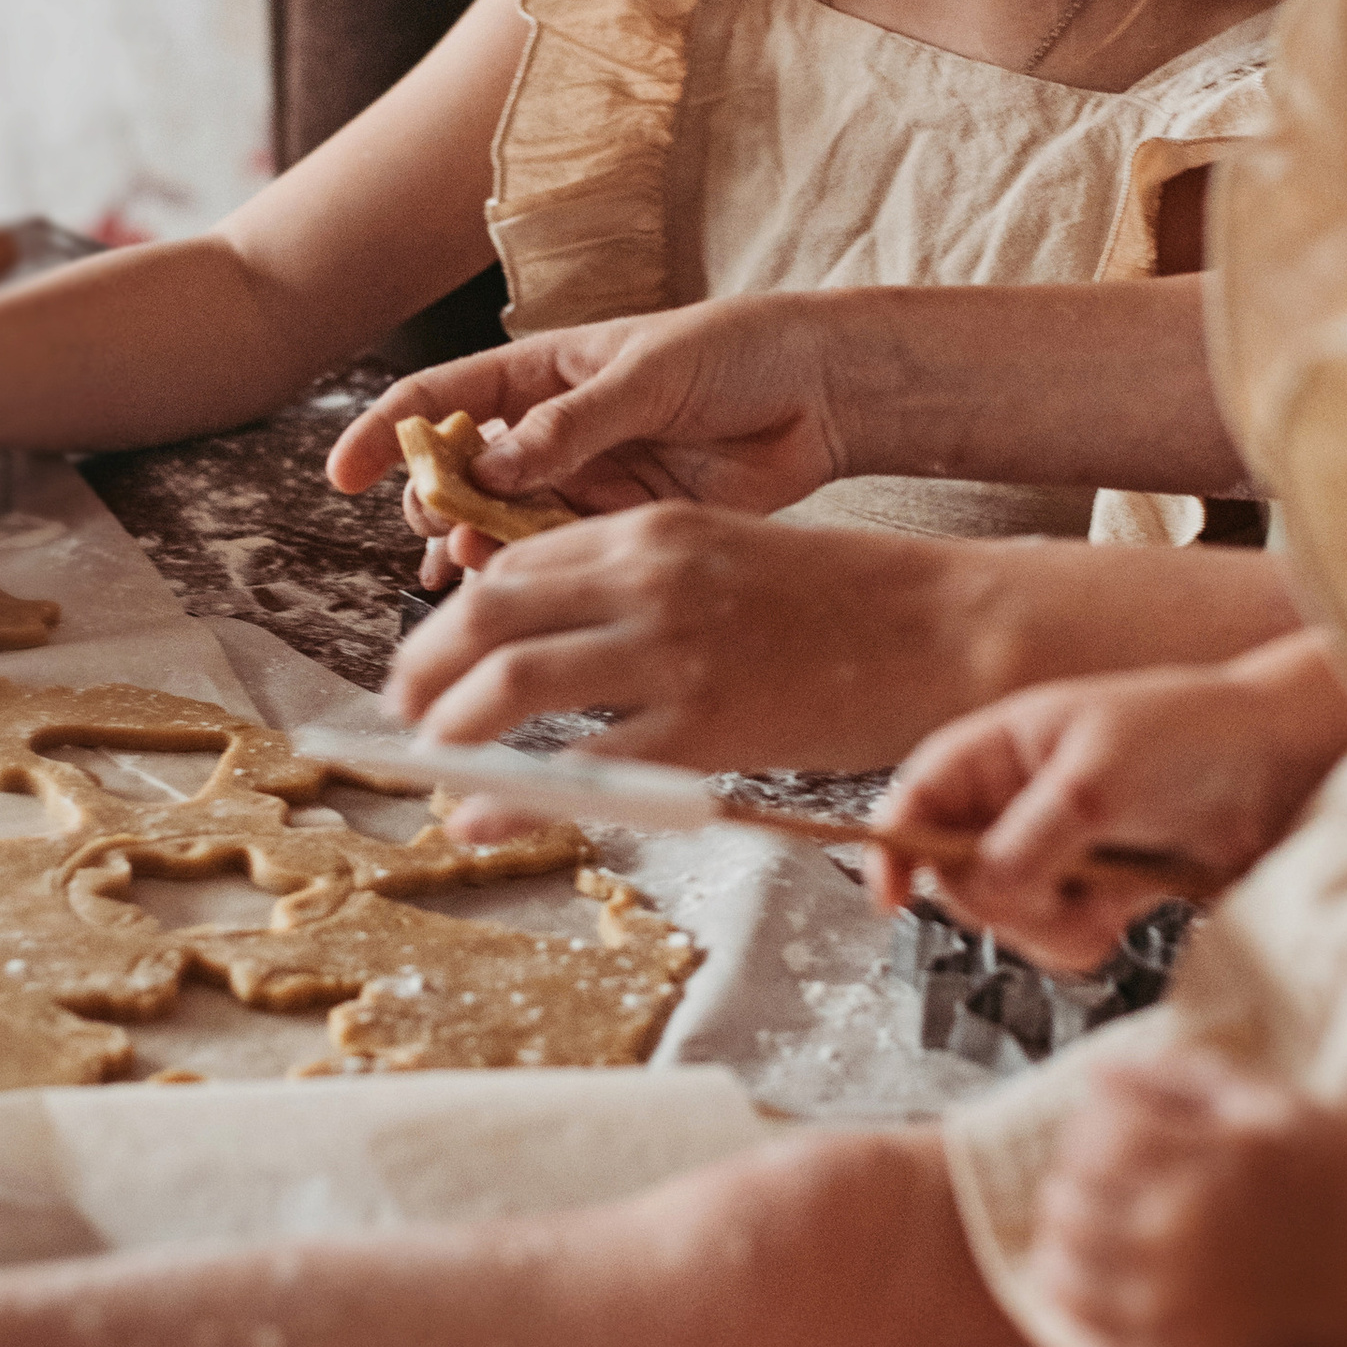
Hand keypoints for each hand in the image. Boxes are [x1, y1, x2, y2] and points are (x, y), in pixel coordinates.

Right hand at [330, 303, 849, 543]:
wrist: (823, 392)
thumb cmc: (736, 351)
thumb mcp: (649, 372)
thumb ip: (574, 422)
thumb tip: (493, 465)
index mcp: (542, 371)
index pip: (441, 399)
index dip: (387, 434)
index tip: (343, 473)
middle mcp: (551, 431)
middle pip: (462, 475)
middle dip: (435, 505)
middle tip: (438, 529)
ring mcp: (585, 481)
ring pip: (505, 526)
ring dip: (478, 549)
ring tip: (473, 566)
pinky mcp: (624, 527)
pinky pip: (559, 558)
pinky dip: (530, 579)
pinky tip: (512, 595)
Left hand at [388, 506, 992, 772]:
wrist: (942, 629)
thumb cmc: (847, 599)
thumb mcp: (728, 554)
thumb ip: (644, 581)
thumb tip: (562, 630)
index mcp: (651, 531)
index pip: (513, 564)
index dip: (453, 616)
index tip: (433, 658)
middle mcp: (646, 580)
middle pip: (487, 615)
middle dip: (424, 667)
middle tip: (403, 708)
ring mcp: (670, 653)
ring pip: (511, 684)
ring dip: (447, 727)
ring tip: (429, 760)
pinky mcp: (702, 727)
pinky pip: (578, 769)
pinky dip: (511, 795)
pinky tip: (478, 815)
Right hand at [874, 644, 1346, 966]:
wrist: (1279, 767)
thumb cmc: (1188, 738)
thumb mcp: (1095, 779)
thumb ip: (1028, 839)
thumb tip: (979, 892)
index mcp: (998, 750)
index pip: (913, 800)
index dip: (892, 849)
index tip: (893, 900)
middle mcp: (1014, 802)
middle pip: (956, 879)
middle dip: (1005, 896)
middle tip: (1061, 881)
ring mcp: (1053, 850)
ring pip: (1006, 920)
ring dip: (1055, 921)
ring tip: (1113, 889)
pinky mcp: (1093, 891)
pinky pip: (1057, 940)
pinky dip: (1088, 935)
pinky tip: (1130, 905)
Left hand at [1026, 1050, 1346, 1346]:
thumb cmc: (1346, 1176)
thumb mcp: (1273, 1103)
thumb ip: (1182, 1082)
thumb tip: (1101, 1077)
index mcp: (1206, 1160)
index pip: (1097, 1132)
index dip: (1092, 1123)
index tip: (1106, 1126)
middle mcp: (1183, 1233)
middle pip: (1069, 1199)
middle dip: (1073, 1178)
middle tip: (1092, 1177)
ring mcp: (1179, 1303)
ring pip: (1066, 1267)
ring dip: (1063, 1239)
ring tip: (1082, 1228)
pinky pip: (1092, 1333)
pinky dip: (1074, 1302)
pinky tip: (1086, 1282)